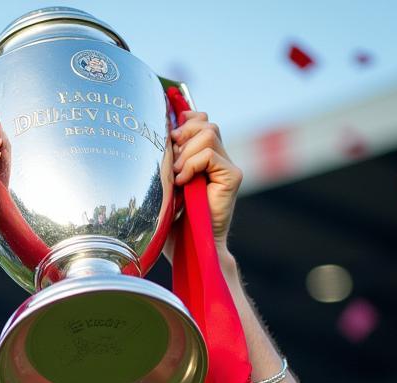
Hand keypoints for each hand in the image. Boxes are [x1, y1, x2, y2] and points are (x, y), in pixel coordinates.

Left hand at [170, 111, 242, 243]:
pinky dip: (192, 165)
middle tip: (171, 163)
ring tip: (177, 178)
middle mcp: (219, 159)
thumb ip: (169, 157)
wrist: (188, 248)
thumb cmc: (174, 223)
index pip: (200, 120)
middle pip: (204, 123)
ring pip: (208, 134)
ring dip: (185, 153)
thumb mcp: (165, 183)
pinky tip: (183, 183)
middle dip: (182, 136)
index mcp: (204, 157)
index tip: (169, 138)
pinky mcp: (232, 177)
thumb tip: (164, 131)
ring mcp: (227, 167)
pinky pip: (210, 154)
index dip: (184, 120)